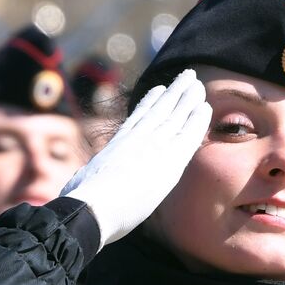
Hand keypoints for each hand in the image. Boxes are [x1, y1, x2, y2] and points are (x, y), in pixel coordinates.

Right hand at [60, 68, 209, 248]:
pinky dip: (197, 121)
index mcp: (117, 144)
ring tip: (197, 82)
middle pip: (161, 110)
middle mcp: (137, 140)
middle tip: (187, 76)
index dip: (151, 101)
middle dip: (175, 92)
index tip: (159, 88)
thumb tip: (79, 181)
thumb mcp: (83, 181)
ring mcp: (152, 147)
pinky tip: (205, 107)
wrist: (92, 208)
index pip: (139, 117)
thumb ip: (89, 176)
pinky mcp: (168, 162)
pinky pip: (187, 135)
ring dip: (188, 98)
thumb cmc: (82, 202)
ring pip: (175, 116)